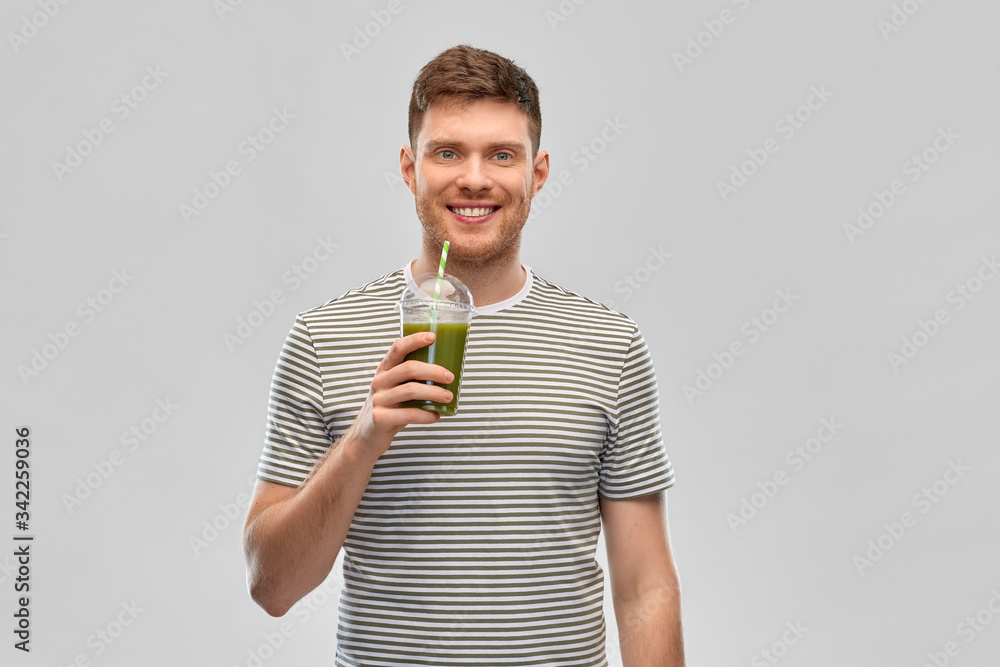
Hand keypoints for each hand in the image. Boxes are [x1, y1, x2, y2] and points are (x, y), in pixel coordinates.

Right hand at [344, 332, 453, 459]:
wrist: (366, 438)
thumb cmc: (389, 410)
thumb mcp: (396, 391)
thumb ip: (412, 381)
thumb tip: (447, 374)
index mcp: (384, 371)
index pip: (397, 348)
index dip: (414, 340)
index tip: (433, 337)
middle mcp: (379, 382)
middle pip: (409, 368)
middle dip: (433, 371)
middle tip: (450, 377)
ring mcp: (378, 400)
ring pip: (411, 390)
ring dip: (434, 392)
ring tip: (449, 397)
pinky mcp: (380, 418)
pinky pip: (409, 414)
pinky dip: (427, 415)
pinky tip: (436, 416)